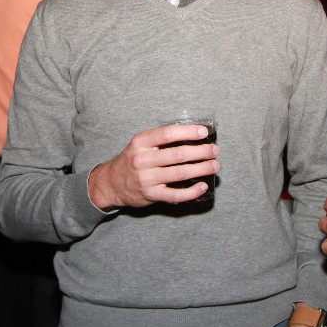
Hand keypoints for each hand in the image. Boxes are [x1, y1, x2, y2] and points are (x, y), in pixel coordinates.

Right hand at [87, 123, 219, 209]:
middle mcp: (142, 159)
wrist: (111, 183)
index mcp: (141, 142)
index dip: (188, 132)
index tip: (204, 132)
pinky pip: (175, 195)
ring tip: (215, 165)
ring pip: (180, 173)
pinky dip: (192, 191)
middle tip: (215, 151)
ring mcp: (146, 179)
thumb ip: (161, 140)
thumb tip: (193, 135)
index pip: (167, 134)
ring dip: (201, 169)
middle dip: (201, 152)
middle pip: (178, 154)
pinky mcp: (151, 195)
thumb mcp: (140, 145)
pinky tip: (203, 186)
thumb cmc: (132, 160)